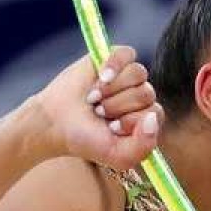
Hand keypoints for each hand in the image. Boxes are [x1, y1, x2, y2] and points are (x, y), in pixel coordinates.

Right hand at [34, 45, 163, 171]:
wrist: (55, 122)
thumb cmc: (86, 140)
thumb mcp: (117, 156)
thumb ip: (143, 146)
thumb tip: (152, 118)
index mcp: (145, 119)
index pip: (155, 113)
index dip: (132, 120)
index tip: (111, 128)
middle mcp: (140, 96)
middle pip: (146, 93)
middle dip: (118, 106)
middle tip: (98, 112)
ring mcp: (128, 76)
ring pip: (138, 73)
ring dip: (111, 89)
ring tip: (94, 98)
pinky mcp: (113, 59)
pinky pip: (126, 53)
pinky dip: (114, 65)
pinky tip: (101, 76)